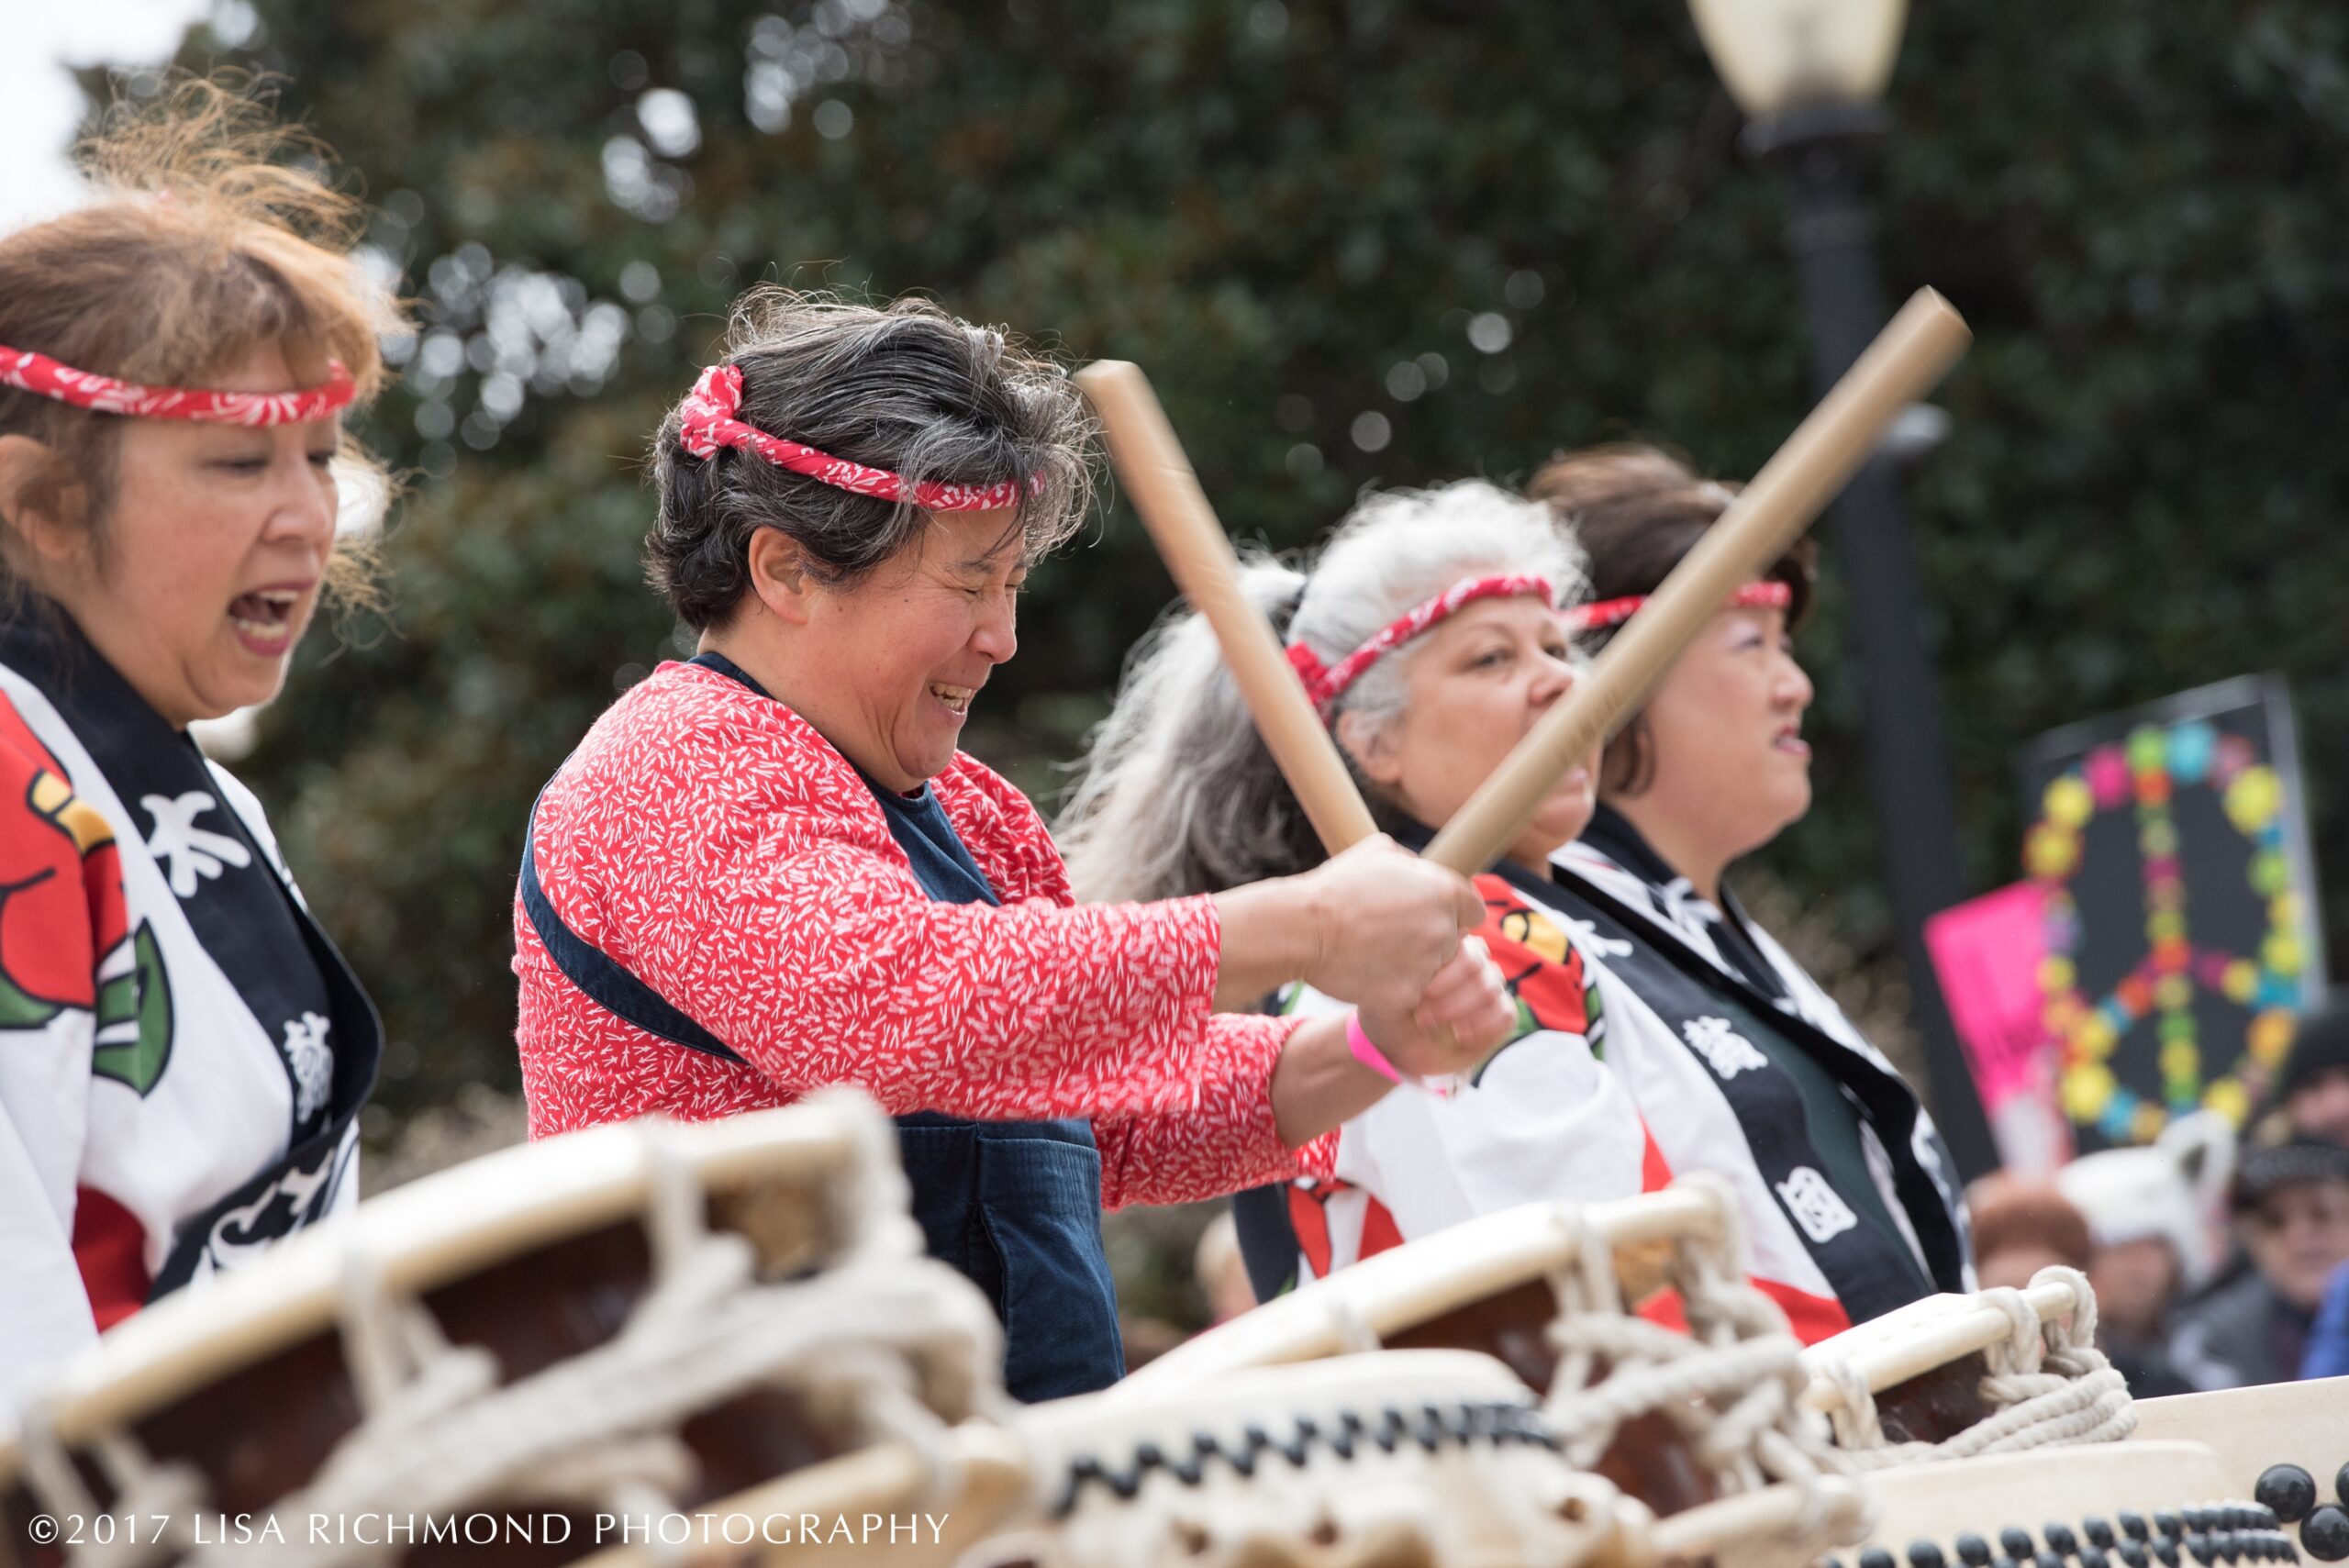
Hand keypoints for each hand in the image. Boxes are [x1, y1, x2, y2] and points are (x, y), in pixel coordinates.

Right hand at [1294, 835, 1485, 1015]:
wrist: (1302, 930)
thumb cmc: (1336, 888)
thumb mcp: (1378, 852)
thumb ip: (1412, 863)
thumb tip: (1421, 871)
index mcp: (1443, 892)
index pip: (1474, 910)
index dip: (1454, 913)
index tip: (1429, 916)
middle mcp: (1443, 930)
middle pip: (1453, 942)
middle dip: (1429, 940)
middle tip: (1390, 936)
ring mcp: (1427, 966)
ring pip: (1433, 971)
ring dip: (1412, 966)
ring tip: (1373, 953)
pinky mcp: (1407, 995)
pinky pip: (1409, 994)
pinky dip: (1391, 988)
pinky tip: (1365, 972)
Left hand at [1358, 936, 1514, 1080]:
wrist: (1393, 1045)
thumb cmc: (1387, 1009)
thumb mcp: (1386, 985)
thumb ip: (1407, 962)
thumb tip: (1430, 946)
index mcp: (1447, 946)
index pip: (1462, 948)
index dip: (1444, 975)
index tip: (1419, 994)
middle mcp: (1472, 962)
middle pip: (1477, 968)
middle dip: (1448, 996)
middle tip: (1422, 1015)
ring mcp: (1487, 986)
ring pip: (1491, 988)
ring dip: (1460, 1010)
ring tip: (1434, 1024)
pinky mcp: (1497, 1014)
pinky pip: (1505, 1013)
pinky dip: (1484, 1025)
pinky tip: (1459, 1034)